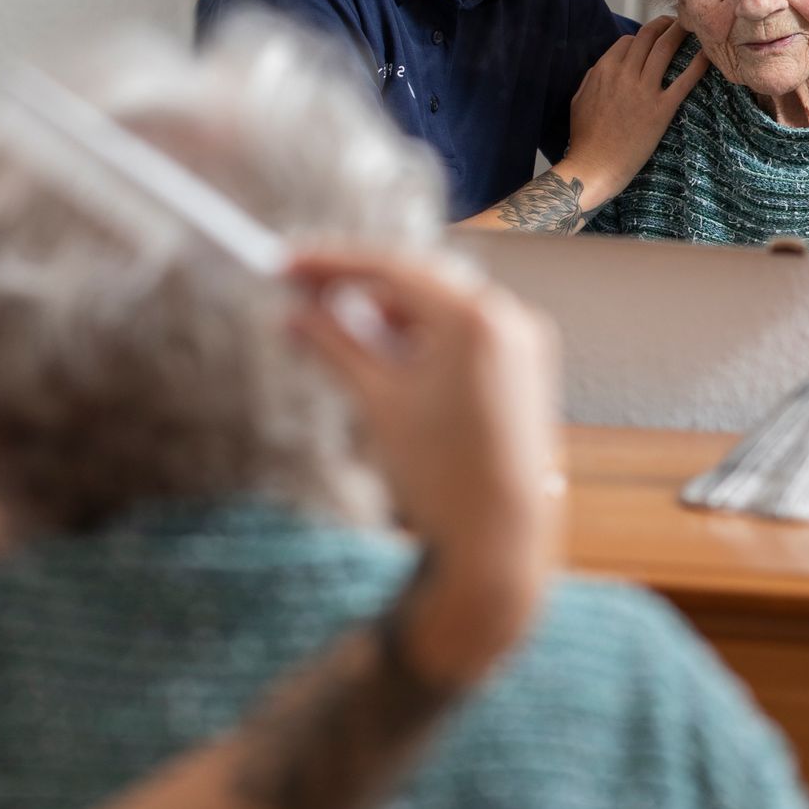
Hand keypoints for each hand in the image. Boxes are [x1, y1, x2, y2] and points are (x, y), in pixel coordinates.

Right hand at [282, 247, 563, 686]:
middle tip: (300, 288)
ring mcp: (523, 342)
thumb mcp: (378, 401)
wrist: (497, 544)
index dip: (331, 264)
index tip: (284, 263)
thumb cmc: (439, 475)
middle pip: (417, 281)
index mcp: (474, 319)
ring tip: (332, 324)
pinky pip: (463, 333)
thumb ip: (334, 346)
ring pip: (440, 306)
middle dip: (358, 285)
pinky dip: (420, 336)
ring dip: (387, 311)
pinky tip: (380, 349)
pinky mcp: (524, 368)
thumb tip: (293, 314)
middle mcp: (508, 318)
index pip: (391, 269)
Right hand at [561, 17, 706, 196]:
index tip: (653, 41)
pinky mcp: (661, 109)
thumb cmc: (584, 138)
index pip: (628, 40)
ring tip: (693, 27)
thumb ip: (593, 78)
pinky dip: (698, 64)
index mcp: (603, 70)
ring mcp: (644, 90)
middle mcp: (624, 74)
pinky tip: (708, 54)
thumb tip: (605, 66)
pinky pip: (684, 80)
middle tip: (678, 22)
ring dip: (681, 33)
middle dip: (664, 24)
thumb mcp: (579, 100)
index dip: (642, 38)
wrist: (594, 166)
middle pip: (648, 36)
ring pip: (665, 49)